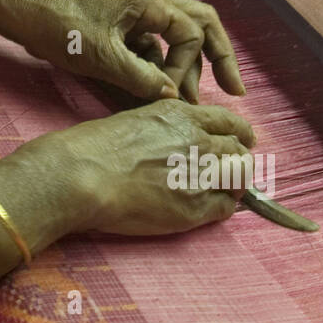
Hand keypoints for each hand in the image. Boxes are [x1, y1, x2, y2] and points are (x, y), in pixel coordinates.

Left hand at [0, 0, 245, 105]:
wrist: (23, 14)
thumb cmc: (58, 27)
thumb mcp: (101, 56)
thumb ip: (140, 77)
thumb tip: (173, 97)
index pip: (192, 30)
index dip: (192, 65)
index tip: (180, 95)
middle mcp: (148, 0)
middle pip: (199, 23)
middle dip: (218, 56)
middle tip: (234, 89)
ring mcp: (136, 12)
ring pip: (176, 36)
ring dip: (184, 66)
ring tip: (187, 101)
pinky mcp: (122, 25)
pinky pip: (152, 45)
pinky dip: (159, 66)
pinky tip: (157, 91)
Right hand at [0, 101, 256, 237]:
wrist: (82, 175)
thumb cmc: (93, 147)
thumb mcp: (134, 119)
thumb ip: (164, 127)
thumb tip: (175, 141)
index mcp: (181, 115)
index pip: (229, 121)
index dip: (238, 134)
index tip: (240, 141)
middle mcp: (197, 140)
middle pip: (239, 151)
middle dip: (238, 160)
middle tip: (231, 170)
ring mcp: (200, 174)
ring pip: (239, 177)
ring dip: (234, 183)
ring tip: (224, 190)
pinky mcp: (194, 208)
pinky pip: (226, 207)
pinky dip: (224, 206)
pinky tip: (211, 207)